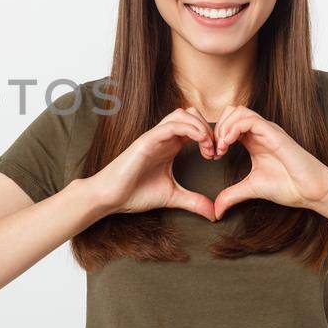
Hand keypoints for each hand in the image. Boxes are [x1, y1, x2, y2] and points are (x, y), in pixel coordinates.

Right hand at [85, 107, 217, 220]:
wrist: (110, 198)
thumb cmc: (135, 193)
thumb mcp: (172, 197)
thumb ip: (194, 202)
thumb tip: (214, 214)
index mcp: (170, 146)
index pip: (194, 126)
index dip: (211, 136)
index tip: (217, 156)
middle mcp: (163, 137)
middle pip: (190, 114)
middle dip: (208, 128)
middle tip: (215, 150)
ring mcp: (154, 137)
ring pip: (182, 114)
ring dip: (200, 127)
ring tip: (208, 147)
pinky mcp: (147, 140)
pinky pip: (171, 125)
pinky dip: (190, 129)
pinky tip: (200, 144)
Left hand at [210, 106, 327, 219]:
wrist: (312, 191)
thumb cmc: (288, 186)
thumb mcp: (251, 189)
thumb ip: (232, 195)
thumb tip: (216, 211)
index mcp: (254, 140)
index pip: (229, 123)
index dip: (215, 135)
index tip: (211, 156)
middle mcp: (260, 132)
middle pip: (231, 112)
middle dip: (216, 128)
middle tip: (214, 150)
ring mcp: (268, 131)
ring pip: (238, 111)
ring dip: (223, 127)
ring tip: (221, 148)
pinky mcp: (275, 134)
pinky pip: (250, 120)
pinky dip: (233, 128)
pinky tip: (228, 145)